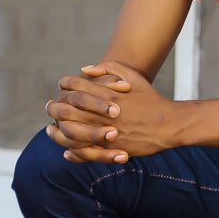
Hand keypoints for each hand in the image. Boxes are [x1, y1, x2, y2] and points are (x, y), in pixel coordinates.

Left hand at [46, 61, 176, 163]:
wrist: (168, 124)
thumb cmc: (150, 98)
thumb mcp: (131, 75)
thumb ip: (107, 68)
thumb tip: (83, 70)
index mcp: (105, 92)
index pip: (72, 85)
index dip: (63, 86)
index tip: (61, 90)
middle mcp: (101, 111)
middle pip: (65, 108)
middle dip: (54, 107)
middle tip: (51, 107)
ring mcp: (104, 130)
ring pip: (69, 131)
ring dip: (56, 130)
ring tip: (51, 129)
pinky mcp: (109, 147)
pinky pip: (82, 150)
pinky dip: (71, 150)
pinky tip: (65, 148)